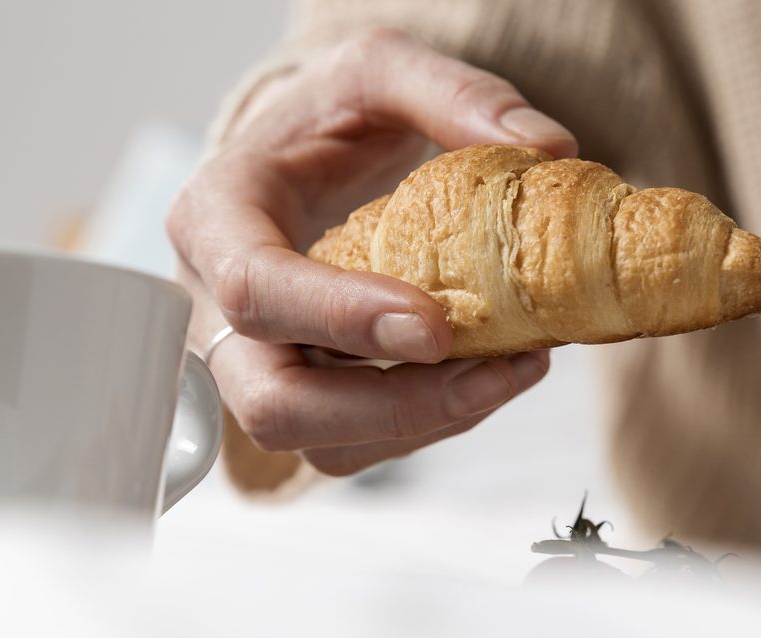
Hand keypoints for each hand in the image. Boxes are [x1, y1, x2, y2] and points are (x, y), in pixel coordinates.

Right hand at [167, 28, 576, 475]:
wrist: (303, 161)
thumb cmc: (326, 120)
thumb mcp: (378, 70)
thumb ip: (452, 93)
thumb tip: (545, 149)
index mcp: (215, 218)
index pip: (253, 289)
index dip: (339, 317)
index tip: (433, 326)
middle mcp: (216, 308)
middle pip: (274, 402)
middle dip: (393, 405)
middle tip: (493, 370)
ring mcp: (254, 364)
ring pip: (322, 441)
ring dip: (427, 422)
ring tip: (514, 367)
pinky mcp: (299, 397)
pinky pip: (355, 445)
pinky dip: (429, 424)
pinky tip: (486, 377)